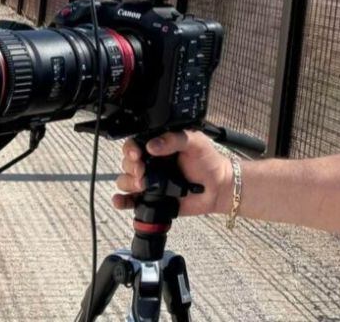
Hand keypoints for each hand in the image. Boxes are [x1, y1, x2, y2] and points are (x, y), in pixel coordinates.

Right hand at [112, 130, 232, 216]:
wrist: (218, 187)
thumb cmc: (209, 161)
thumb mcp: (195, 142)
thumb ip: (174, 139)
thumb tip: (152, 145)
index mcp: (160, 147)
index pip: (135, 144)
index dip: (131, 149)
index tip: (137, 154)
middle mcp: (152, 164)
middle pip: (127, 163)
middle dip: (131, 167)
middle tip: (143, 171)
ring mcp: (151, 182)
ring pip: (126, 180)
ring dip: (129, 182)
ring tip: (143, 185)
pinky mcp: (151, 199)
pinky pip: (130, 201)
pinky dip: (122, 201)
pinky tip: (120, 200)